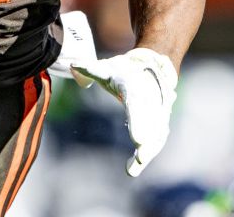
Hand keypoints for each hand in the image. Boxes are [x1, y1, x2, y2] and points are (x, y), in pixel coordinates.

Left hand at [72, 47, 177, 176]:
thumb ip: (89, 69)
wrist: (150, 65)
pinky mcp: (160, 120)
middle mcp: (150, 99)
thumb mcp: (105, 68)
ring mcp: (158, 110)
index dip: (139, 122)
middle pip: (151, 122)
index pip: (137, 104)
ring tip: (133, 168)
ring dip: (149, 151)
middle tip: (141, 158)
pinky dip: (148, 152)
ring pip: (157, 132)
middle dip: (148, 141)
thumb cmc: (122, 70)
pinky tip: (135, 166)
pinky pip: (157, 137)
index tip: (138, 140)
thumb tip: (73, 67)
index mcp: (134, 85)